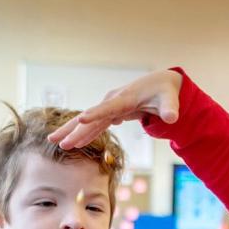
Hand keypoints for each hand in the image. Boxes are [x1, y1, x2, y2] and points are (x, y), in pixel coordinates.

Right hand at [49, 70, 184, 149]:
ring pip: (88, 121)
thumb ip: (170, 109)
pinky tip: (76, 143)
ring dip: (73, 133)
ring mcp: (111, 106)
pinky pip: (95, 124)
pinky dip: (84, 133)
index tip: (82, 120)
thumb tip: (172, 118)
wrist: (161, 84)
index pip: (108, 108)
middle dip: (73, 129)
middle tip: (57, 142)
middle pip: (90, 116)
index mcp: (126, 98)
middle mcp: (114, 101)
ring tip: (57, 144)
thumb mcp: (170, 99)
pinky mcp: (112, 112)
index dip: (95, 115)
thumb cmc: (166, 91)